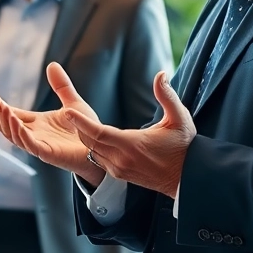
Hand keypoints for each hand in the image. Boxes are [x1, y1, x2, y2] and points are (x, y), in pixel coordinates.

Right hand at [0, 63, 104, 186]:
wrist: (101, 148)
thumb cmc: (87, 129)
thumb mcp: (72, 102)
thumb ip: (61, 85)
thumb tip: (52, 64)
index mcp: (37, 124)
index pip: (12, 115)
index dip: (0, 107)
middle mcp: (34, 134)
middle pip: (7, 127)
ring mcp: (39, 145)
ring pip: (14, 136)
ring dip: (7, 122)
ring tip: (2, 108)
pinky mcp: (48, 153)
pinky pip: (29, 145)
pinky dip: (21, 134)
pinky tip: (16, 122)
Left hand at [66, 71, 195, 197]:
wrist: (187, 178)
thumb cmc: (184, 147)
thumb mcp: (180, 118)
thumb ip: (168, 96)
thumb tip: (161, 74)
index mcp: (132, 145)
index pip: (98, 133)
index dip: (81, 122)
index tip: (68, 110)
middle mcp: (120, 159)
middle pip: (89, 141)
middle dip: (78, 126)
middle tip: (66, 110)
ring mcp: (118, 169)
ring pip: (91, 151)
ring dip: (83, 136)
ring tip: (74, 120)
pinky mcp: (119, 173)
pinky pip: (97, 158)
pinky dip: (91, 146)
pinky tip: (88, 135)